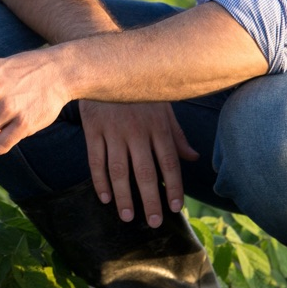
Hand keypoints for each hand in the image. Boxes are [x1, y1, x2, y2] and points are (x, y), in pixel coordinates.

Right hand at [79, 100, 197, 226]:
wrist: (102, 65)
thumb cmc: (137, 90)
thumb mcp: (163, 106)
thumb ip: (177, 134)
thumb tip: (193, 158)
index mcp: (158, 126)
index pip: (169, 162)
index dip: (173, 186)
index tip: (174, 208)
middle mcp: (137, 131)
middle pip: (145, 172)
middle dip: (150, 200)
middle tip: (152, 222)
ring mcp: (113, 131)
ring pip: (119, 170)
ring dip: (124, 196)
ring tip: (127, 216)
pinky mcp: (93, 130)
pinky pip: (96, 160)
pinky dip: (100, 180)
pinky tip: (104, 197)